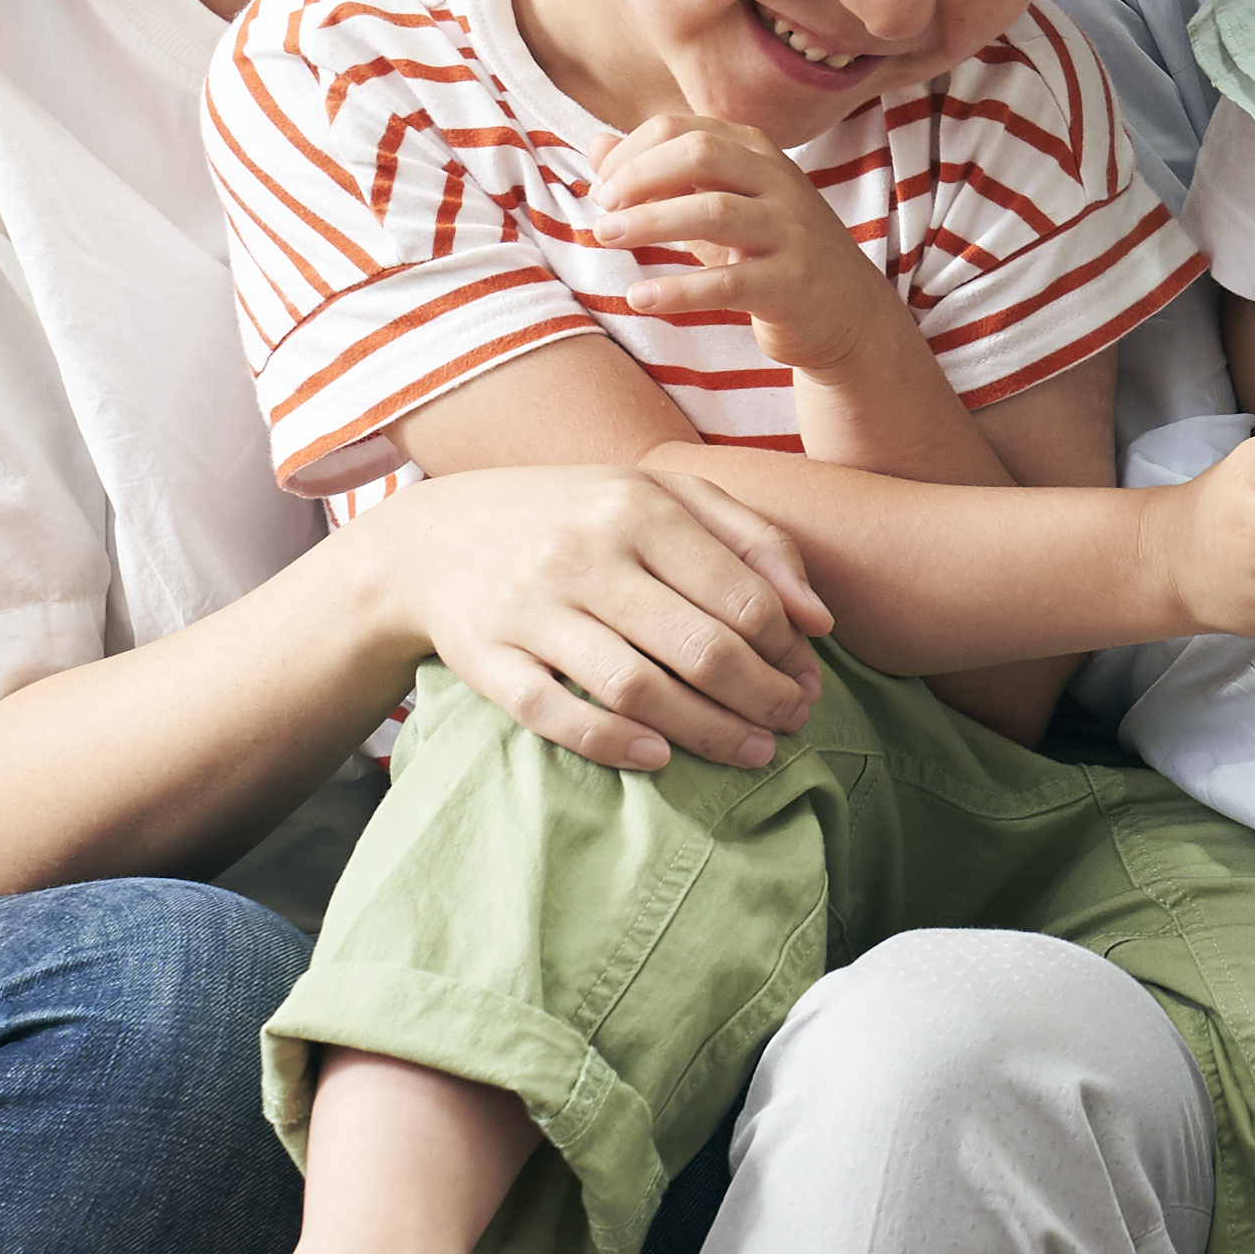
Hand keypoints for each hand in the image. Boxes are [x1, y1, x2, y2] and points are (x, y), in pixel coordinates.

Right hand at [347, 460, 831, 773]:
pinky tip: (660, 757)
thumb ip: (751, 539)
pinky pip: (556, 715)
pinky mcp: (487, 658)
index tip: (809, 679)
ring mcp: (532, 608)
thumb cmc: (576, 517)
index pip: (742, 595)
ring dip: (708, 733)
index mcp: (639, 507)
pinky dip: (614, 743)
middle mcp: (585, 554)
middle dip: (763, 698)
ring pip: (638, 688)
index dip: (788, 650)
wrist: (435, 538)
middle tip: (792, 723)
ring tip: (752, 753)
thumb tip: (819, 618)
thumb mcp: (661, 495)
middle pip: (700, 649)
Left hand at [589, 115, 899, 378]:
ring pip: (713, 211)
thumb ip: (659, 173)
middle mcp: (778, 182)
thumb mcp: (717, 204)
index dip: (630, 153)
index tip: (601, 189)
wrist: (847, 313)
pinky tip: (639, 298)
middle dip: (639, 176)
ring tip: (603, 238)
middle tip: (601, 210)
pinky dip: (678, 290)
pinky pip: (727, 282)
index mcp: (756, 152)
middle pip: (700, 154)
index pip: (681, 129)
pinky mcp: (791, 284)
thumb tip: (595, 143)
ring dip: (649, 222)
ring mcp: (789, 231)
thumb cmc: (769, 252)